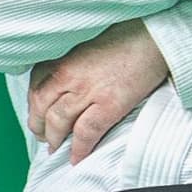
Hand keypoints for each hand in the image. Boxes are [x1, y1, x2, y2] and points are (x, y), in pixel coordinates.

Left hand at [30, 19, 172, 159]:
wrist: (156, 34)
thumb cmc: (127, 33)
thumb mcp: (88, 40)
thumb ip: (73, 59)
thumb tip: (65, 77)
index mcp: (62, 56)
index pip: (36, 85)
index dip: (35, 104)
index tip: (37, 113)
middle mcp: (68, 74)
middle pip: (41, 107)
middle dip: (38, 125)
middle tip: (42, 136)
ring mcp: (87, 91)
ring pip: (58, 122)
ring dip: (54, 139)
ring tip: (55, 148)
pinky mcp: (109, 104)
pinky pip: (85, 132)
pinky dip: (79, 148)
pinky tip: (76, 158)